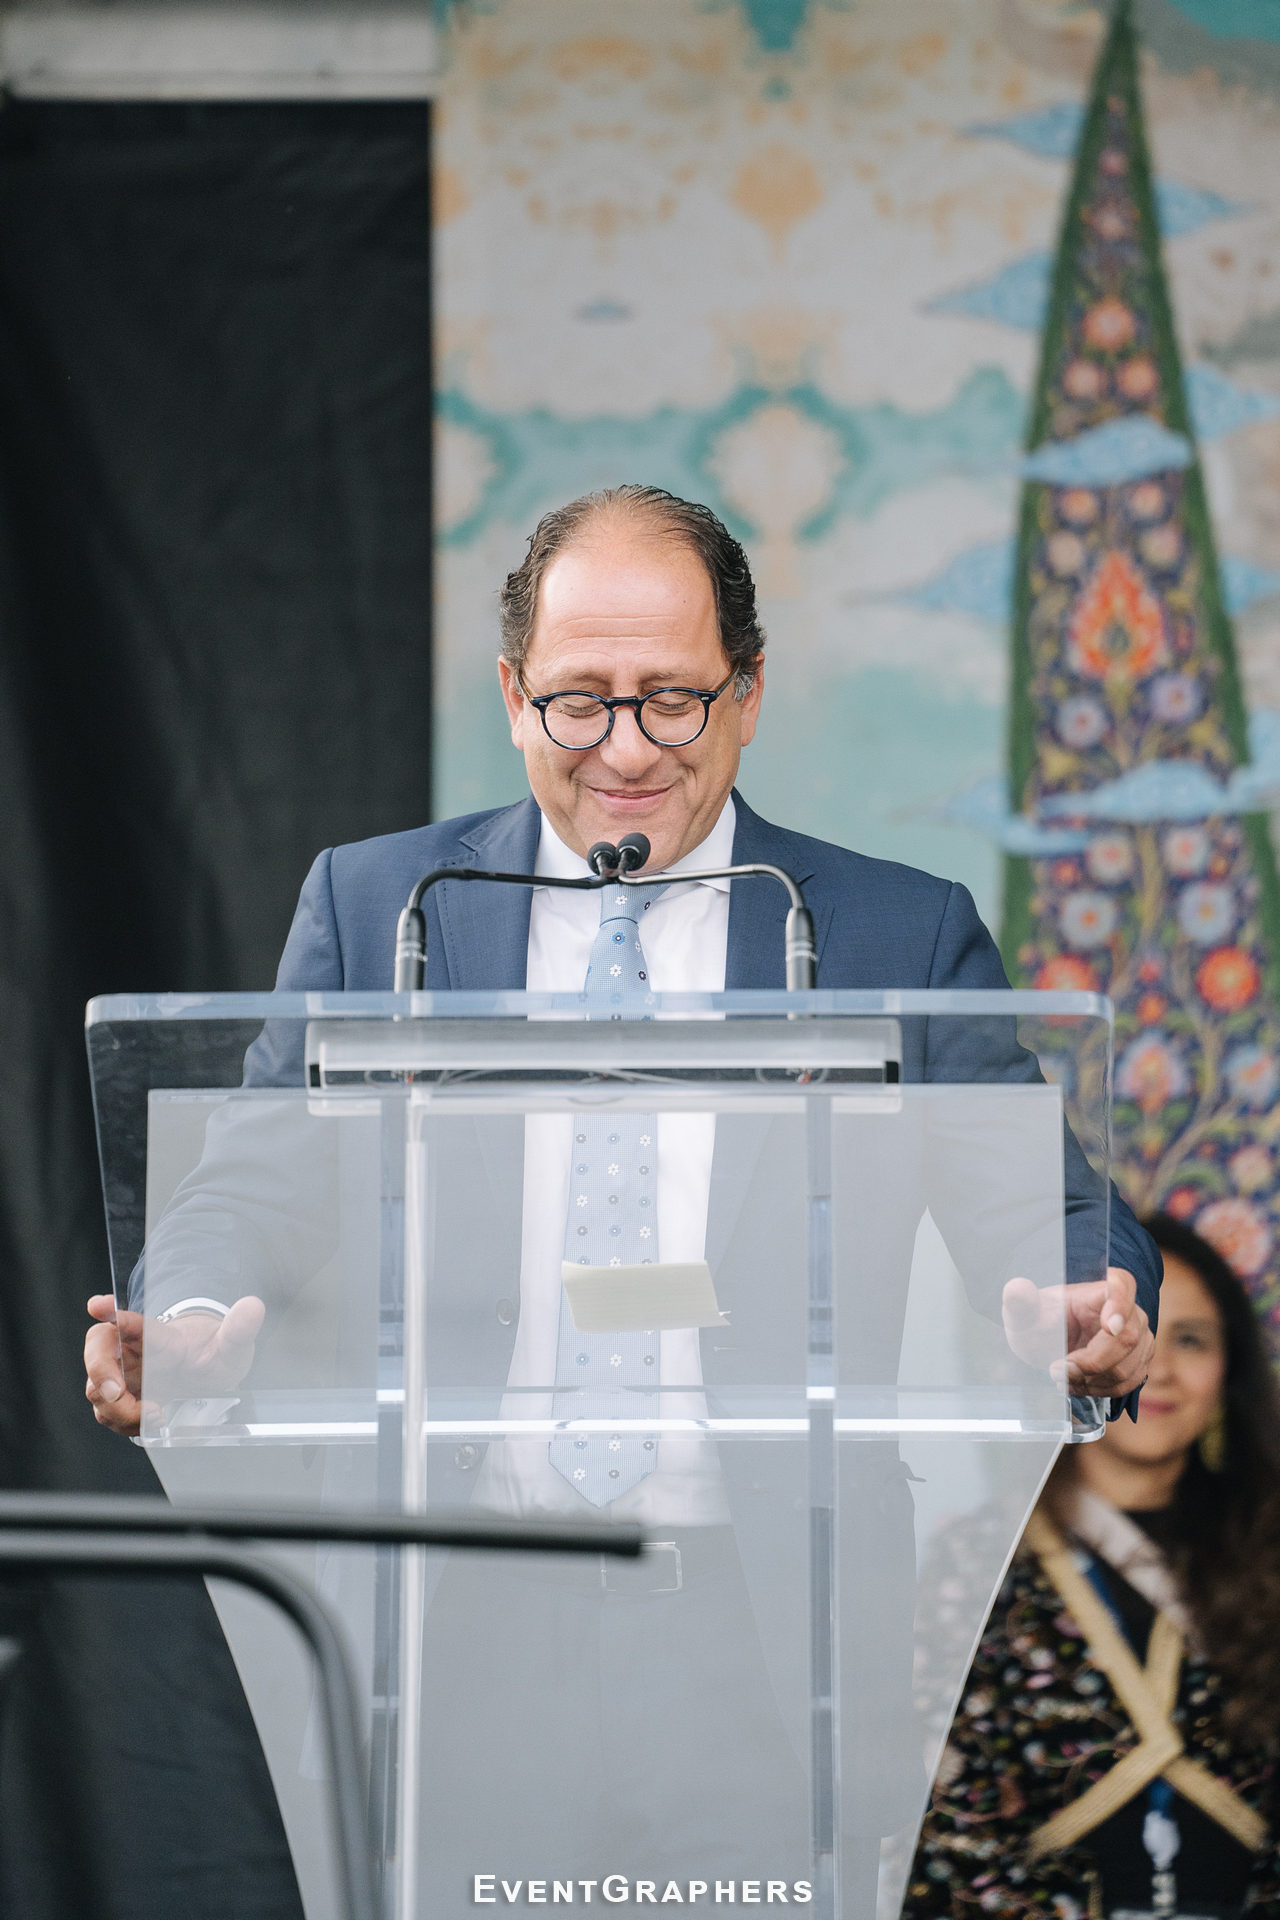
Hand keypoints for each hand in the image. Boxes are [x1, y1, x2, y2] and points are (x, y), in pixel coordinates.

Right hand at [84, 1293, 265, 1436]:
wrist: (206, 1373)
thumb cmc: (212, 1353)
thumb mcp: (231, 1344)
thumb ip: (239, 1328)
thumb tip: (253, 1307)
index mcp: (158, 1333)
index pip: (133, 1320)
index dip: (113, 1312)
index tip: (97, 1305)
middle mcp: (133, 1349)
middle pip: (98, 1349)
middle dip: (100, 1371)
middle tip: (118, 1393)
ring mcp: (122, 1374)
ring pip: (97, 1388)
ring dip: (118, 1409)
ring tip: (157, 1414)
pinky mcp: (120, 1398)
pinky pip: (107, 1412)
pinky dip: (124, 1422)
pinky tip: (151, 1422)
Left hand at [1002, 1266, 1152, 1400]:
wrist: (1049, 1347)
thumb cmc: (1040, 1324)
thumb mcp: (1023, 1314)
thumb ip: (1020, 1302)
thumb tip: (1017, 1289)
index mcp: (1099, 1289)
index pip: (1122, 1285)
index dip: (1121, 1304)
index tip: (1109, 1327)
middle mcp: (1127, 1310)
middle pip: (1125, 1338)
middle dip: (1090, 1361)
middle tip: (1058, 1369)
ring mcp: (1138, 1338)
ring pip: (1126, 1367)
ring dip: (1090, 1380)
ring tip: (1062, 1376)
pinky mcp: (1139, 1362)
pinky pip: (1127, 1383)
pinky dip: (1099, 1390)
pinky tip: (1078, 1384)